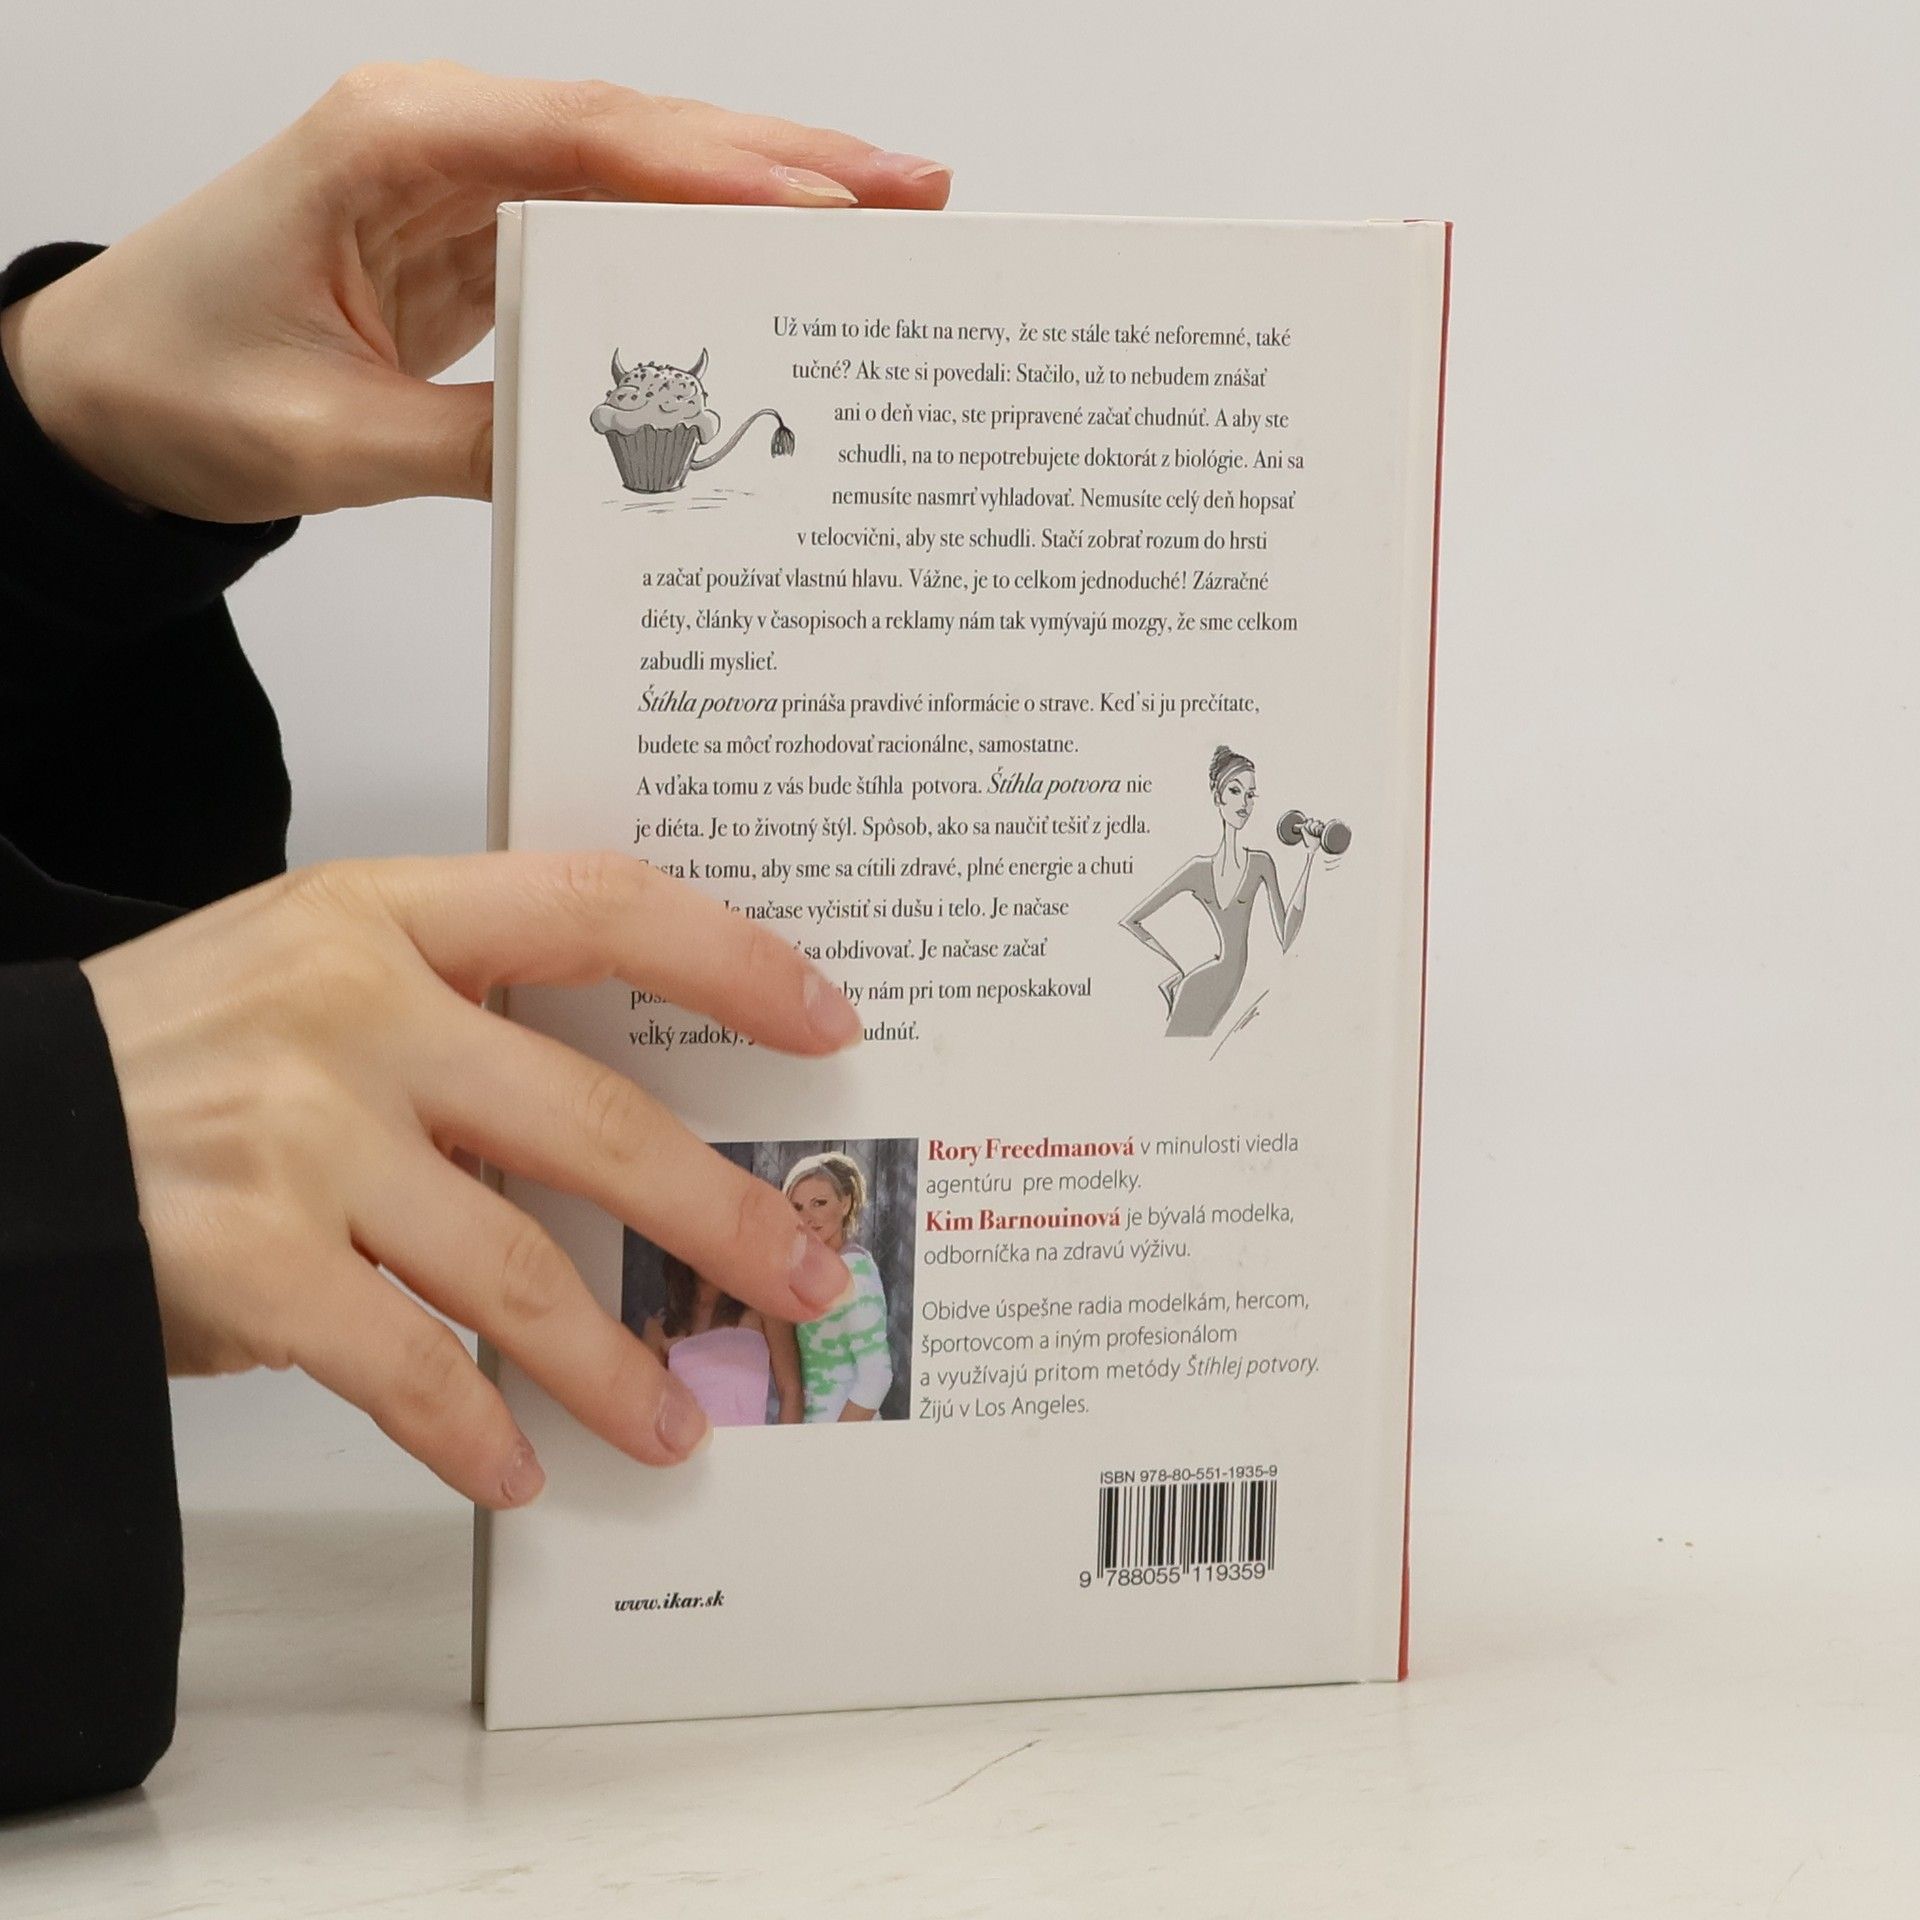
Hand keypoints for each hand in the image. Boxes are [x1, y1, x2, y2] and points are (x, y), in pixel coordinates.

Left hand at [0, 62, 949, 520]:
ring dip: (767, 192)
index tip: (822, 207)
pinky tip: (780, 265)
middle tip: (918, 191)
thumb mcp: (324, 437)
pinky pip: (615, 226)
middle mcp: (439, 135)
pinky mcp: (487, 231)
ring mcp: (470, 178)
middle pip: (641, 131)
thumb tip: (617, 464)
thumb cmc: (176, 382)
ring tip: (890, 214)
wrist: (104, 389)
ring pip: (644, 168)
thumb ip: (473, 444)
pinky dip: (704, 244)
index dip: (710, 172)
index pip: (577, 142)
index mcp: (386, 145)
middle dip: (789, 159)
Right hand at [80, 851, 864, 1506]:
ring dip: (613, 1364)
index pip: (598, 907)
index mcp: (381, 915)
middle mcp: (353, 1011)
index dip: (730, 959)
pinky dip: (471, 1430)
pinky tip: (518, 1469)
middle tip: (801, 1274)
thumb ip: (454, 1015)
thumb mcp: (309, 970)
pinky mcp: (249, 1256)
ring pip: (518, 1268)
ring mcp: (301, 1135)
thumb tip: (617, 1130)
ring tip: (678, 1419)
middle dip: (720, 1215)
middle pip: (595, 1120)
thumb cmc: (169, 1049)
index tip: (826, 1019)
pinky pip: (405, 1365)